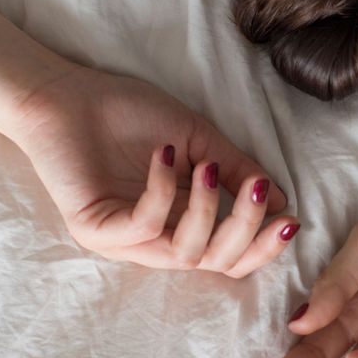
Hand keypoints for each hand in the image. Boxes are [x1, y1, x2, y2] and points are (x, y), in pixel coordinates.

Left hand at [1, 61, 297, 277]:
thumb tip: (279, 198)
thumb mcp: (196, 140)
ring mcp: (122, 240)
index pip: (227, 255)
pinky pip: (143, 227)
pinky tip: (164, 156)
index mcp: (178, 223)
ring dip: (206, 210)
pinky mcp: (94, 229)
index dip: (262, 246)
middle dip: (245, 232)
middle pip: (214, 263)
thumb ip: (234, 168)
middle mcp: (153, 240)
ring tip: (205, 166)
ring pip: (184, 254)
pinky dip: (161, 192)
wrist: (65, 94)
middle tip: (257, 192)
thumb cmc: (127, 113)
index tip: (292, 219)